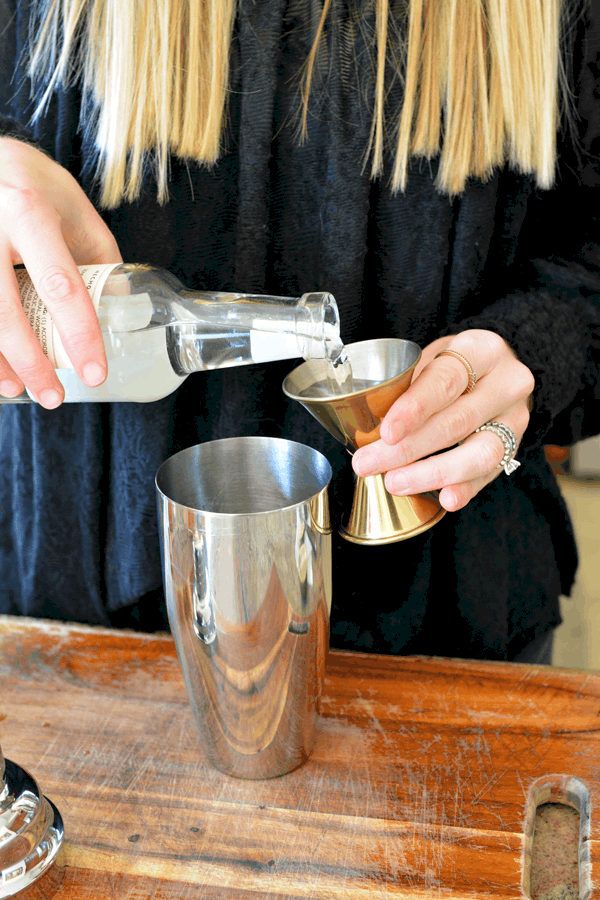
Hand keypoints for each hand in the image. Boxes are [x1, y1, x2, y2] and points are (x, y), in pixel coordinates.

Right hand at [0, 138, 121, 406]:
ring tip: (19, 389)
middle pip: (6, 311)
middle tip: (53, 397)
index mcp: (30, 212)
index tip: (94, 372)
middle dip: (32, 363)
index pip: (61, 285)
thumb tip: (119, 307)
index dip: (79, 335)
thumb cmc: (29, 181)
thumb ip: (97, 255)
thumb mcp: (72, 206)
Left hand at [352, 329, 534, 511]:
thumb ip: (408, 384)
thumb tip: (371, 423)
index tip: (387, 433)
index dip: (415, 408)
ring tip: (396, 483)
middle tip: (369, 463)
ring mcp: (515, 417)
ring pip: (480, 452)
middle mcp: (506, 382)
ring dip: (433, 473)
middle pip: (457, 421)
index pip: (446, 380)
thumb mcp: (432, 357)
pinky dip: (466, 488)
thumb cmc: (454, 365)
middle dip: (408, 448)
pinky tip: (446, 498)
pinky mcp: (515, 445)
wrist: (497, 371)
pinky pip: (491, 472)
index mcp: (481, 349)